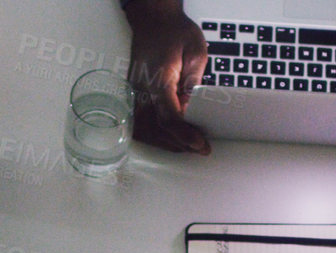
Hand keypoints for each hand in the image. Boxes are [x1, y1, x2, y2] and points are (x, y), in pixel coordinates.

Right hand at [124, 0, 210, 154]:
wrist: (153, 21)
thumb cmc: (174, 32)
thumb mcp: (196, 53)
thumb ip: (194, 83)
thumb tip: (193, 111)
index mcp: (159, 79)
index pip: (169, 117)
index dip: (186, 135)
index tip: (201, 145)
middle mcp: (142, 89)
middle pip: (155, 129)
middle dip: (179, 143)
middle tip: (200, 148)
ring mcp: (134, 93)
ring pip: (144, 130)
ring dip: (165, 142)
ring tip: (187, 146)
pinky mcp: (134, 95)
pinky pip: (139, 123)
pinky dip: (154, 135)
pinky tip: (170, 138)